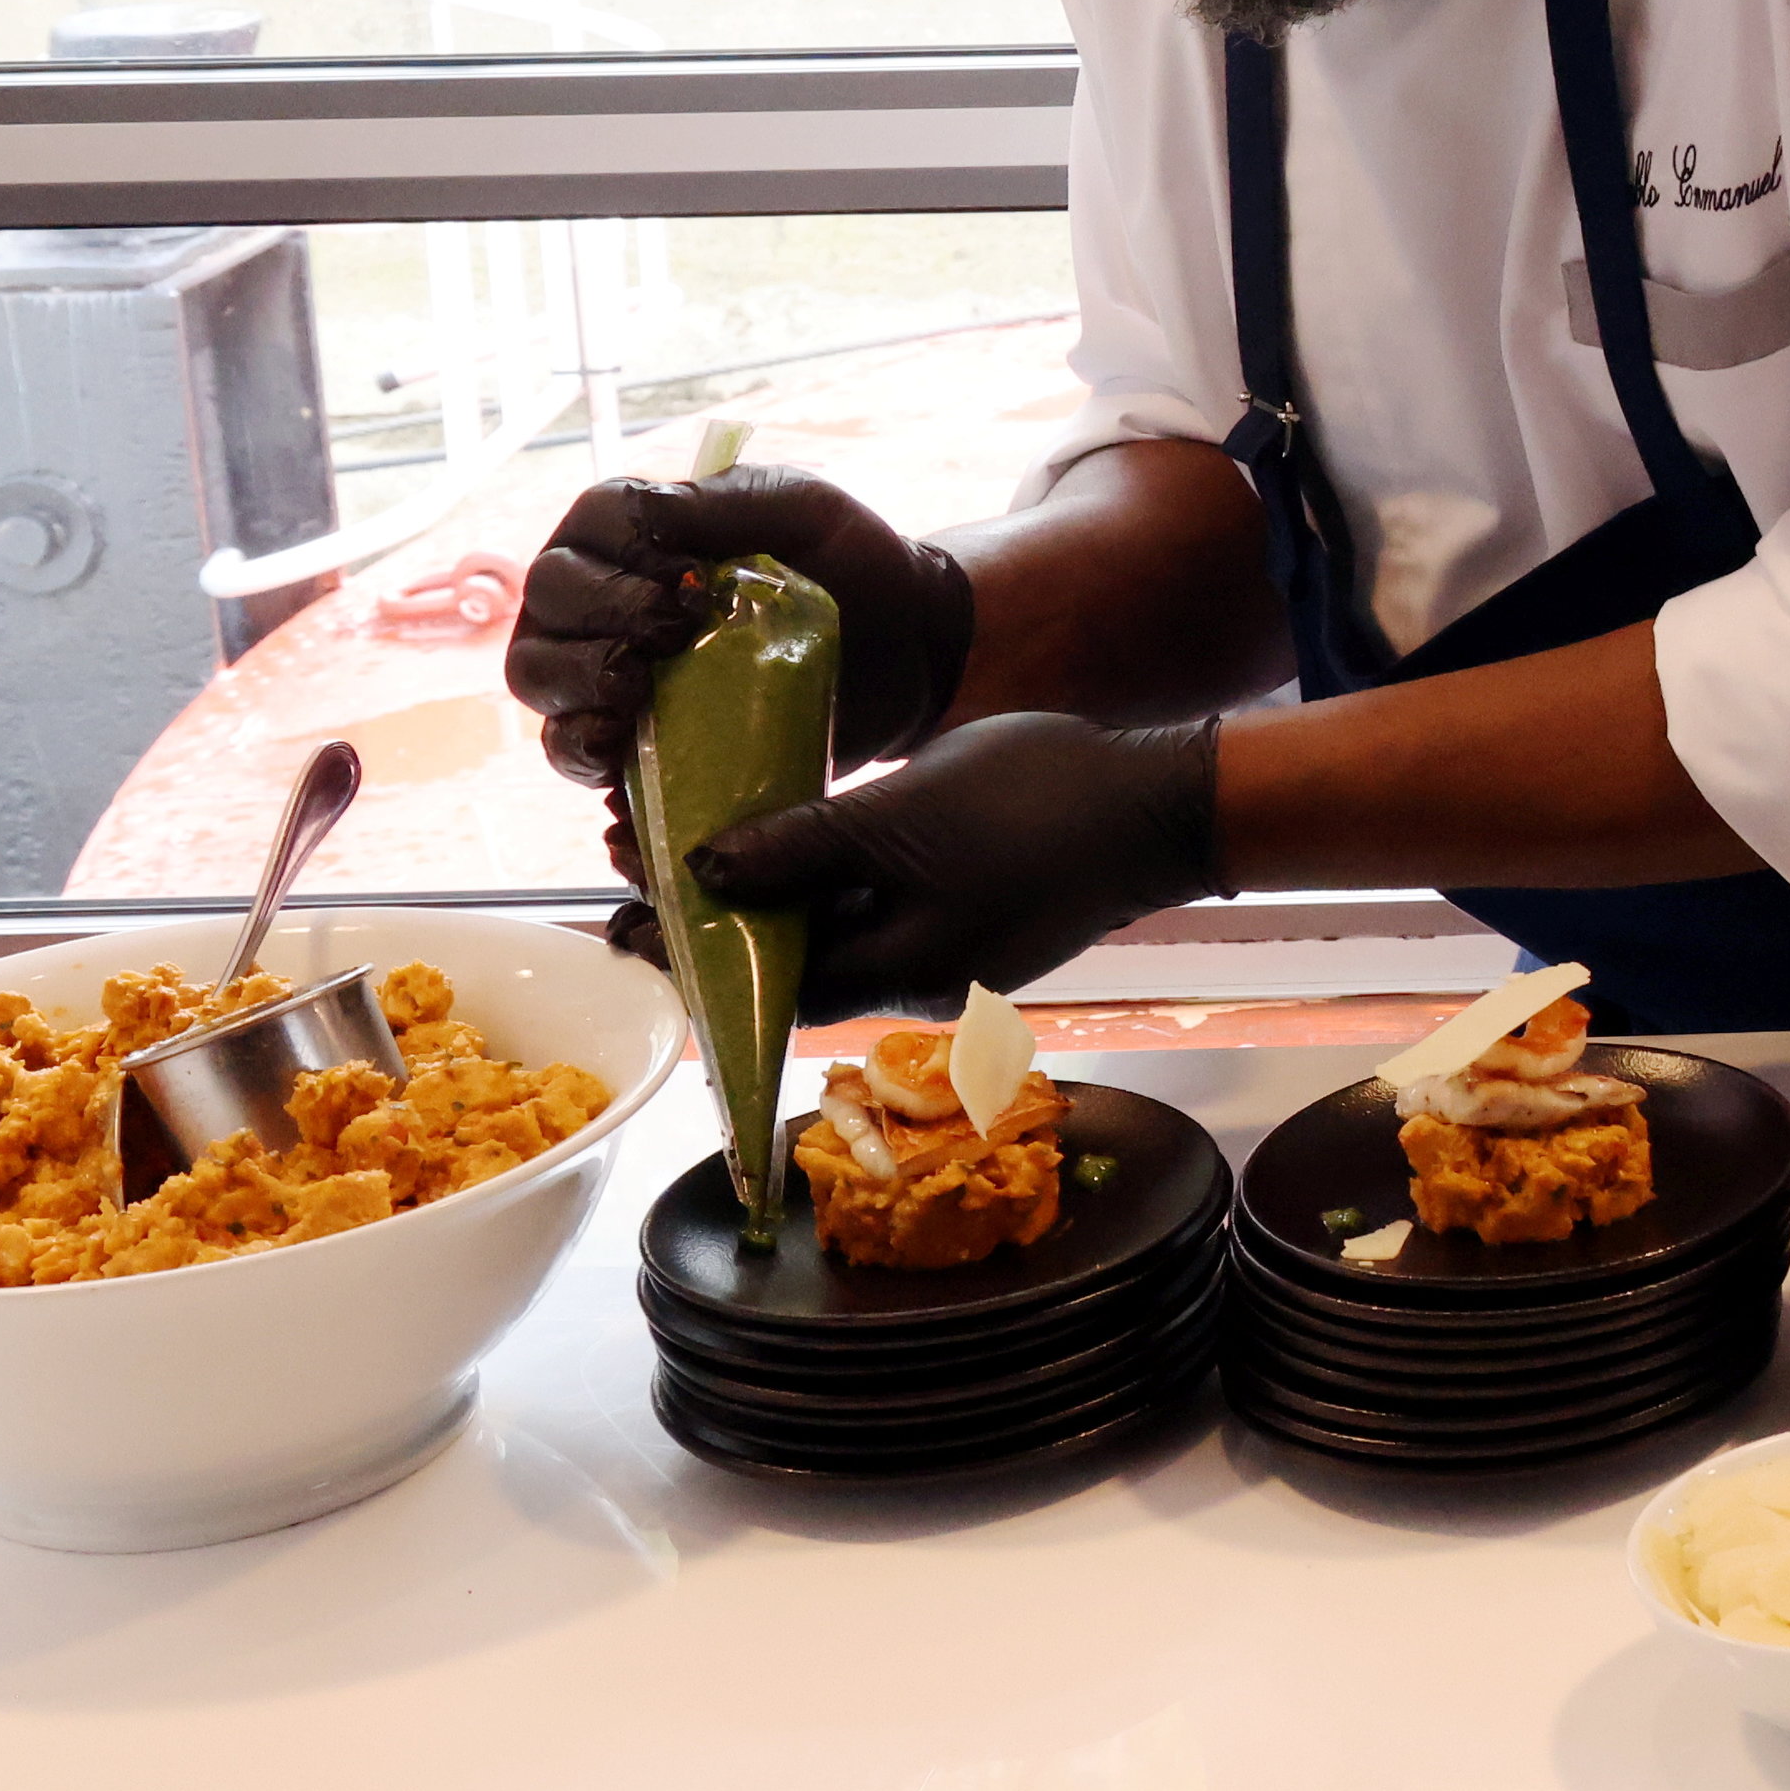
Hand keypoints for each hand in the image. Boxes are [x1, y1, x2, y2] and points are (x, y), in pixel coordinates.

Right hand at [507, 466, 974, 793]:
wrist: (904, 651)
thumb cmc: (849, 563)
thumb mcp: (803, 510)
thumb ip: (726, 502)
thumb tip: (644, 515)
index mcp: (634, 528)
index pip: (589, 529)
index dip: (621, 554)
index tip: (690, 577)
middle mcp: (601, 595)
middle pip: (550, 603)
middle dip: (600, 616)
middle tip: (672, 633)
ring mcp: (603, 668)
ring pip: (540, 675)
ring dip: (576, 683)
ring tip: (636, 689)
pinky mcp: (629, 738)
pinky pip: (570, 752)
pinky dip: (581, 752)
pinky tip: (617, 752)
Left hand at [628, 710, 1226, 1019]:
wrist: (1165, 803)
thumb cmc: (1039, 805)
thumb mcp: (905, 814)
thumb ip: (804, 845)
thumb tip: (704, 871)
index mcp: (898, 970)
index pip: (766, 987)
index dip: (690, 957)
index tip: (624, 922)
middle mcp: (918, 975)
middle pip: (795, 962)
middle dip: (721, 918)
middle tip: (649, 868)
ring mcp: (953, 944)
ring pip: (839, 932)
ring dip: (775, 893)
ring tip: (713, 838)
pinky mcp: (979, 910)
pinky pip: (884, 907)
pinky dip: (833, 879)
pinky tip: (808, 830)